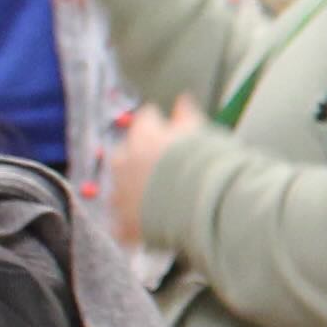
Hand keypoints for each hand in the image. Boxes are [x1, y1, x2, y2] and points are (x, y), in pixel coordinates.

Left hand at [105, 102, 204, 245]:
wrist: (204, 205)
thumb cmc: (206, 165)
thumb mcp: (201, 134)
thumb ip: (187, 116)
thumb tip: (183, 99)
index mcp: (144, 136)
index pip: (145, 119)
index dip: (158, 125)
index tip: (169, 130)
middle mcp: (126, 162)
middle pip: (124, 154)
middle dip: (138, 159)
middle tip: (161, 168)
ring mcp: (122, 194)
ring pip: (120, 188)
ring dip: (132, 191)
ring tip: (156, 199)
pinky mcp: (126, 224)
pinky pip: (122, 226)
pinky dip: (132, 226)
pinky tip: (148, 227)